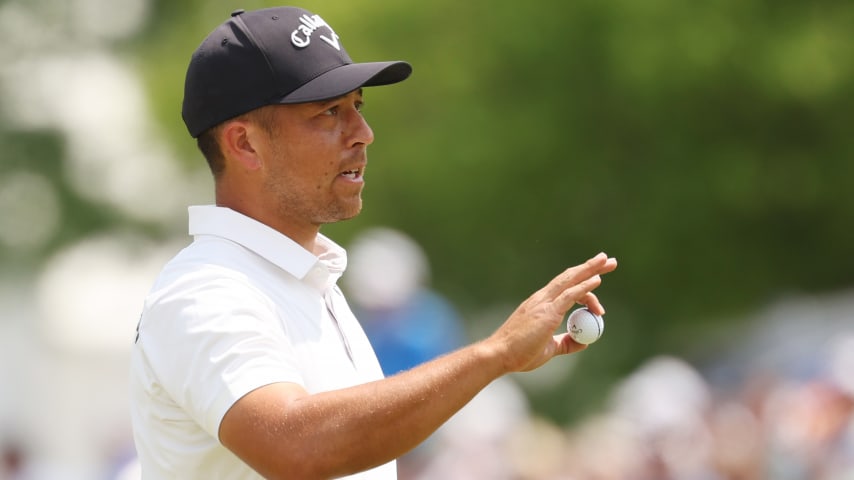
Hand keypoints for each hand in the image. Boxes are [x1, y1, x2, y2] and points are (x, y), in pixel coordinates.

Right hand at [486, 252, 617, 372]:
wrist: (500, 355)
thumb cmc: (519, 354)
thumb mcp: (548, 349)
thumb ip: (566, 343)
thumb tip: (583, 342)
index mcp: (541, 304)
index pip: (566, 287)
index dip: (584, 282)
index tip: (599, 282)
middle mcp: (542, 299)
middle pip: (570, 277)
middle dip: (590, 266)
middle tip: (607, 259)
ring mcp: (544, 303)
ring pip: (571, 280)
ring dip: (590, 269)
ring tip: (606, 261)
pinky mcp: (548, 312)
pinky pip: (570, 295)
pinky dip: (584, 287)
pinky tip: (597, 280)